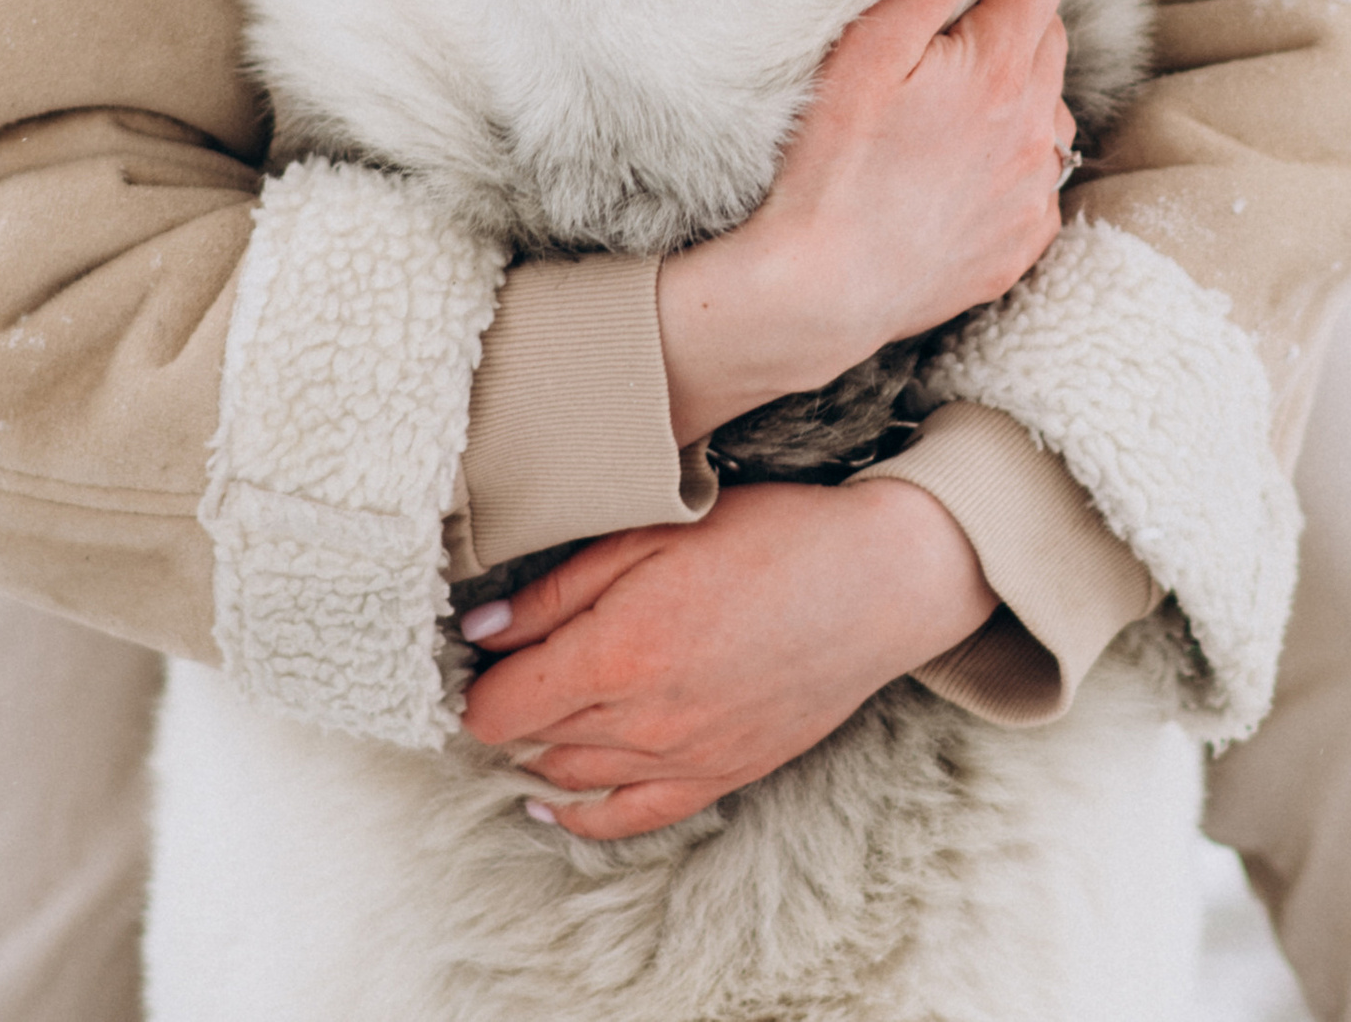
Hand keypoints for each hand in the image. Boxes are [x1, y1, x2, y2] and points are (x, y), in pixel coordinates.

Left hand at [457, 475, 991, 838]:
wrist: (873, 582)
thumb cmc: (768, 537)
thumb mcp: (654, 532)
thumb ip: (560, 589)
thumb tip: (481, 631)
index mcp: (618, 654)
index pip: (500, 707)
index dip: (476, 680)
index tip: (476, 649)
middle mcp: (642, 723)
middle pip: (531, 741)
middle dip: (508, 704)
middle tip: (506, 663)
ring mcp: (681, 759)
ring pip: (571, 778)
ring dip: (539, 748)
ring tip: (530, 707)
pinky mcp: (717, 777)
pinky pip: (628, 818)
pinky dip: (580, 814)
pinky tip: (553, 798)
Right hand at [656, 0, 1076, 443]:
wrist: (821, 288)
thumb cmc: (831, 163)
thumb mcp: (867, 54)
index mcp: (998, 71)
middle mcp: (1034, 128)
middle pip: (1049, 37)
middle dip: (1019, 13)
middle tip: (964, 15)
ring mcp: (1034, 190)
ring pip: (1048, 108)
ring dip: (1019, 89)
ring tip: (951, 104)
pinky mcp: (1025, 240)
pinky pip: (1037, 176)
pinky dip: (1012, 157)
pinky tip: (956, 166)